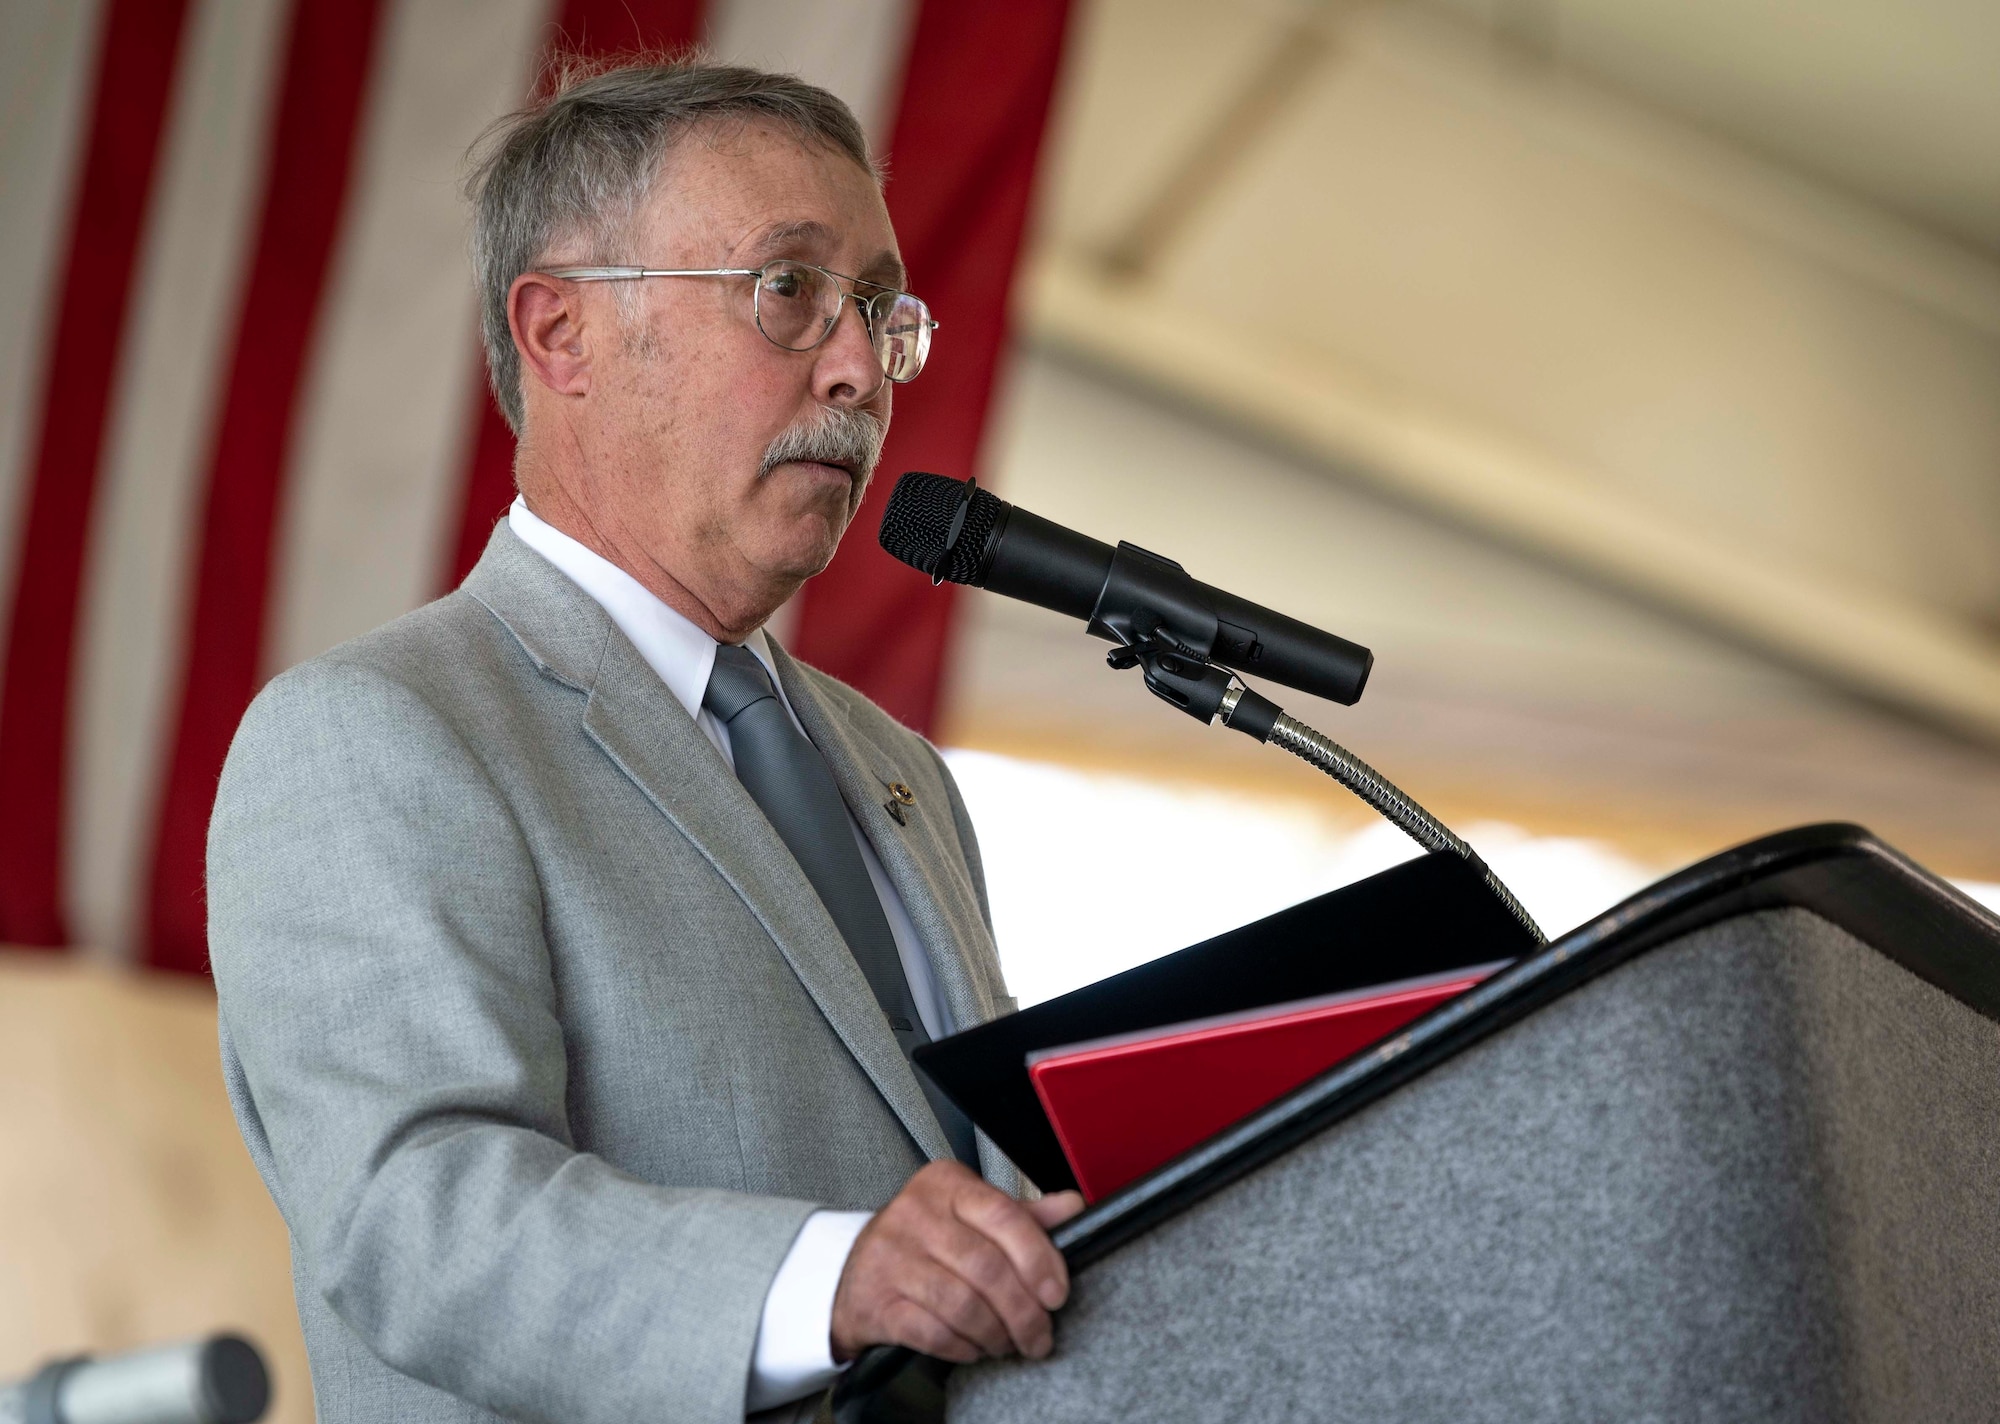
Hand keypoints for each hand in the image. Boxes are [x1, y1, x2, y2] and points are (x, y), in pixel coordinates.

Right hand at [829, 1161, 1085, 1363]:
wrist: (855, 1272)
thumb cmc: (925, 1242)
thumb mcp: (972, 1216)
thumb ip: (1023, 1215)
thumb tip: (1074, 1207)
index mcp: (947, 1184)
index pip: (1004, 1215)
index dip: (1039, 1259)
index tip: (1057, 1293)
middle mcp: (915, 1213)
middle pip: (987, 1267)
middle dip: (1023, 1311)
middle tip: (1039, 1335)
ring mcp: (891, 1256)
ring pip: (962, 1304)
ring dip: (995, 1333)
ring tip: (1007, 1342)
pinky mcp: (875, 1300)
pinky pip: (932, 1332)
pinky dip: (963, 1347)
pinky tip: (974, 1348)